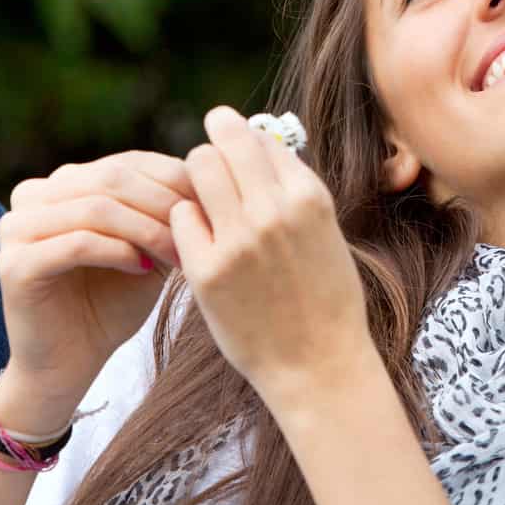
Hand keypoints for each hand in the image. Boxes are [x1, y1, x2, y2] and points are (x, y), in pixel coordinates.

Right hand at [0, 151, 188, 433]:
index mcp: (64, 182)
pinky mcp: (14, 264)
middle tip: (202, 229)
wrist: (71, 364)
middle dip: (164, 204)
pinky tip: (143, 268)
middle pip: (112, 179)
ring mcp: (17, 227)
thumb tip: (208, 174)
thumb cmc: (113, 302)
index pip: (127, 163)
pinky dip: (117, 251)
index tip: (213, 206)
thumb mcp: (147, 247)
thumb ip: (164, 210)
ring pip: (97, 209)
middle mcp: (35, 196)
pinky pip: (77, 243)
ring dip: (147, 229)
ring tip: (179, 253)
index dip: (175, 180)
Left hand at [172, 107, 375, 406]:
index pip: (260, 138)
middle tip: (212, 171)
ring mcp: (239, 240)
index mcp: (309, 197)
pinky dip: (187, 222)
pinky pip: (180, 216)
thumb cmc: (324, 297)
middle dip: (215, 150)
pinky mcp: (206, 271)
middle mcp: (274, 211)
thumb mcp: (325, 230)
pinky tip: (202, 242)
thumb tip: (255, 143)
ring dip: (197, 179)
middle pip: (224, 141)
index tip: (238, 158)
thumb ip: (291, 188)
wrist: (318, 365)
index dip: (244, 145)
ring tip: (206, 204)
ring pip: (197, 166)